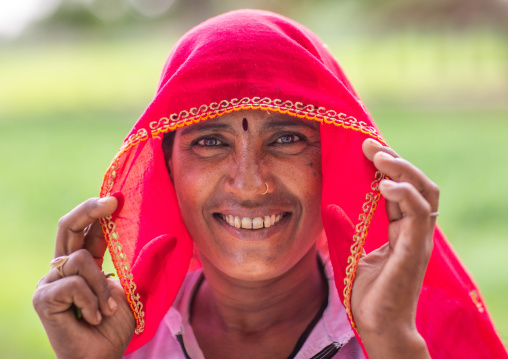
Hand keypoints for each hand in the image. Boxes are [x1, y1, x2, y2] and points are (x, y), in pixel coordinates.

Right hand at [33, 197, 134, 358]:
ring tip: (107, 309)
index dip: (99, 211)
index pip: (86, 229)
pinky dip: (91, 300)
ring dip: (101, 286)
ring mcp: (50, 282)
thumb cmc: (115, 327)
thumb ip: (143, 264)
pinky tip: (92, 317)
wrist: (101, 357)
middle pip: (67, 226)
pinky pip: (73, 283)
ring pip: (79, 259)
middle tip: (111, 202)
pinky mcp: (43, 297)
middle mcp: (64, 268)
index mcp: (84, 263)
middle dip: (89, 210)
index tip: (118, 198)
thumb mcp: (135, 290)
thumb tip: (168, 239)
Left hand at [351, 139, 437, 358]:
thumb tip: (332, 206)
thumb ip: (349, 229)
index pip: (401, 190)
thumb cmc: (369, 294)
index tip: (365, 149)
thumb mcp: (354, 253)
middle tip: (370, 144)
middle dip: (396, 160)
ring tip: (378, 156)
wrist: (379, 326)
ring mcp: (418, 239)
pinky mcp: (415, 250)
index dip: (387, 167)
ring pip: (424, 192)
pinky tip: (384, 184)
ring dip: (402, 169)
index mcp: (402, 230)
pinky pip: (418, 214)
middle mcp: (414, 231)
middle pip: (419, 184)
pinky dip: (404, 194)